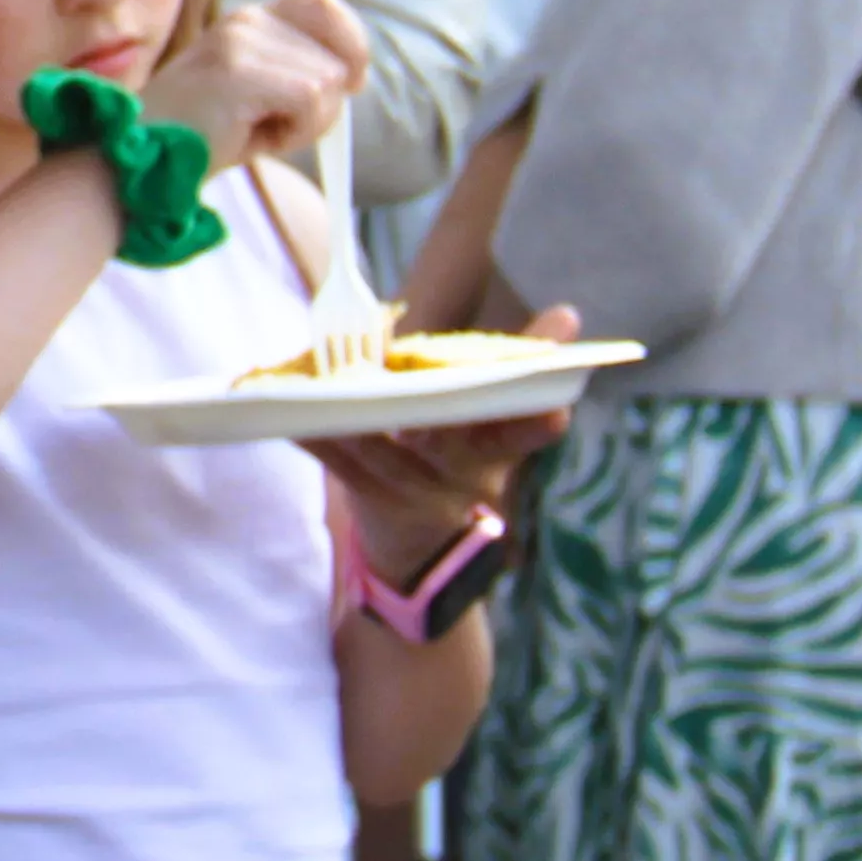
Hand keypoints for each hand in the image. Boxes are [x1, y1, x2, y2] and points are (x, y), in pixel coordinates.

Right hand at [139, 0, 370, 176]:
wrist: (147, 155)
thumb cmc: (207, 131)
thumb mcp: (262, 90)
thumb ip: (304, 72)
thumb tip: (355, 75)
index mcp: (252, 18)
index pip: (327, 7)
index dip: (351, 45)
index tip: (351, 83)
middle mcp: (247, 19)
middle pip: (335, 59)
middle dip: (323, 105)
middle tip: (273, 123)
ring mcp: (240, 42)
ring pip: (327, 84)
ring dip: (305, 123)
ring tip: (256, 129)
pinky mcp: (238, 70)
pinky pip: (310, 100)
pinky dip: (295, 131)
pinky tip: (257, 137)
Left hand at [311, 297, 586, 572]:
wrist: (424, 545)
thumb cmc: (463, 456)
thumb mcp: (499, 422)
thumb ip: (522, 367)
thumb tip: (568, 315)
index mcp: (497, 451)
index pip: (524, 434)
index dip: (537, 423)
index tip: (555, 411)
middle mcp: (462, 477)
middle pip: (448, 443)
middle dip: (432, 415)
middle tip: (411, 383)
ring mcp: (417, 495)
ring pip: (387, 458)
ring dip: (361, 424)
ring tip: (337, 389)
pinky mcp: (374, 502)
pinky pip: (342, 471)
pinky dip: (319, 443)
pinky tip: (293, 420)